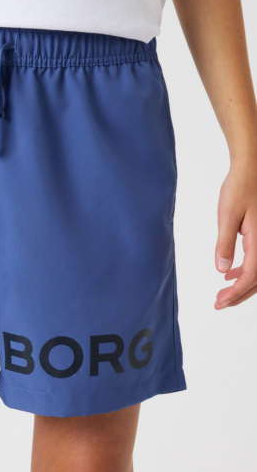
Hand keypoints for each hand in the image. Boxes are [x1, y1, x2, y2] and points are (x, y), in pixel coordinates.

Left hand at [214, 160, 256, 308]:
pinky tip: (230, 273)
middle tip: (219, 304)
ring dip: (242, 284)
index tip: (220, 302)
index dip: (236, 293)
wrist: (252, 168)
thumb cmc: (240, 187)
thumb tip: (222, 269)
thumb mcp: (227, 215)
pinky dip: (246, 270)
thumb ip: (225, 243)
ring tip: (222, 292)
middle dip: (239, 294)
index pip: (251, 276)